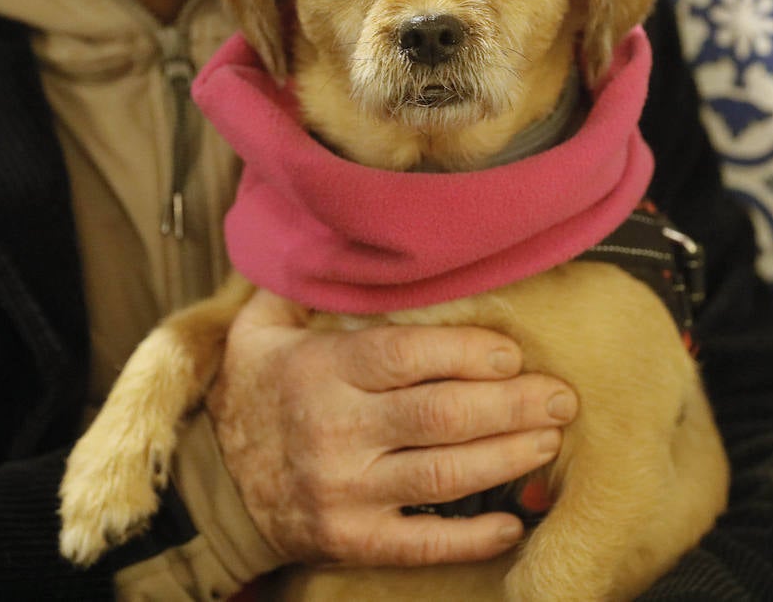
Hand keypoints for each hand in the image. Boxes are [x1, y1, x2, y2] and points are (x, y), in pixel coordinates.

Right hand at [205, 290, 577, 567]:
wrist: (212, 482)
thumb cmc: (255, 391)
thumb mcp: (260, 326)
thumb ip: (306, 282)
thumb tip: (342, 227)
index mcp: (320, 371)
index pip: (405, 356)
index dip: (467, 352)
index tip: (513, 353)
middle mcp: (334, 431)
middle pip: (440, 415)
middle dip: (511, 405)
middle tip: (560, 396)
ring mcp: (345, 491)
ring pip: (443, 474)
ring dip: (506, 457)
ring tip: (547, 439)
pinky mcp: (352, 540)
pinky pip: (422, 544)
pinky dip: (471, 538)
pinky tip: (512, 522)